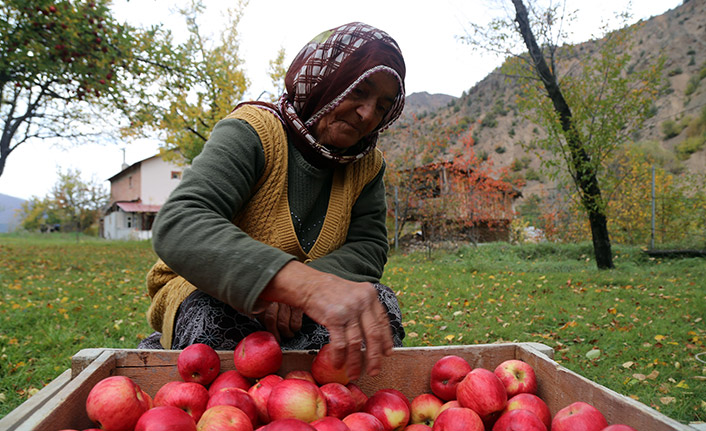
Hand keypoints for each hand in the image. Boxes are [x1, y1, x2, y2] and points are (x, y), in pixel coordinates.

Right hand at [259, 261, 392, 379]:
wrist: (309, 284)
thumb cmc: (331, 292)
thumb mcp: (354, 293)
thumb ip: (365, 308)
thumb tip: (375, 333)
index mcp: (370, 295)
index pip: (383, 321)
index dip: (386, 340)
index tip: (387, 353)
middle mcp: (362, 302)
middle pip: (373, 335)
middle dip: (375, 357)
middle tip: (375, 371)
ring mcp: (348, 310)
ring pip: (356, 343)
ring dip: (355, 362)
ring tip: (354, 374)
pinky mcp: (334, 318)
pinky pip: (340, 344)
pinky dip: (340, 357)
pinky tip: (338, 364)